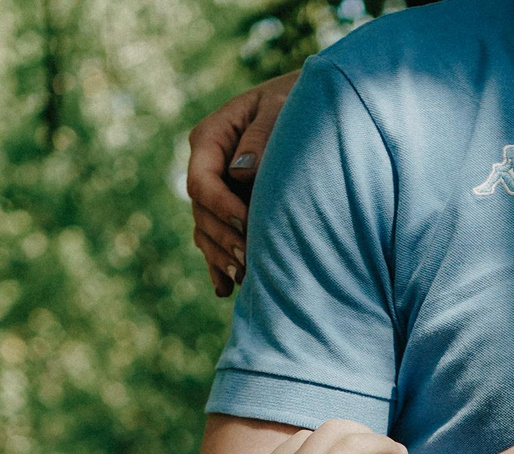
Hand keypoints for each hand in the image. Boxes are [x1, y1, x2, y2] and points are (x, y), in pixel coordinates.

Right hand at [188, 71, 298, 297]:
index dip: (221, 207)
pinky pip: (214, 240)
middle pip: (202, 212)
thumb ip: (262, 135)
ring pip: (206, 231)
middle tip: (251, 262)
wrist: (312, 108)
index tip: (247, 225)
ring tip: (246, 280)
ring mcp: (216, 189)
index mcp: (211, 137)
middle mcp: (207, 165)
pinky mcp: (228, 209)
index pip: (202, 180)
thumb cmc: (298, 102)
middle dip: (224, 239)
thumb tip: (240, 171)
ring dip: (222, 258)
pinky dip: (219, 265)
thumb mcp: (282, 108)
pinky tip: (226, 291)